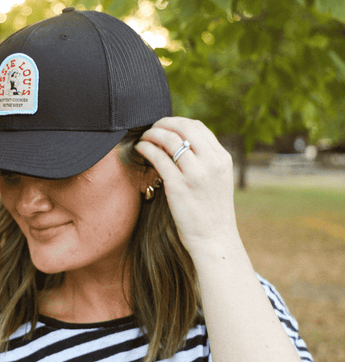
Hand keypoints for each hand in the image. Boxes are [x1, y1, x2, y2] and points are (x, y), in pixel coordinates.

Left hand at [135, 117, 239, 257]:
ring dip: (152, 134)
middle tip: (151, 128)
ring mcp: (196, 174)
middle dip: (163, 123)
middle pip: (183, 127)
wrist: (215, 240)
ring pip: (169, 139)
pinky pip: (158, 157)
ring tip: (144, 138)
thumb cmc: (212, 211)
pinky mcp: (179, 187)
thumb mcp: (217, 179)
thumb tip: (181, 142)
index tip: (165, 126)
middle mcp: (211, 163)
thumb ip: (205, 160)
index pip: (197, 127)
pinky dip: (146, 148)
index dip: (177, 122)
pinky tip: (140, 149)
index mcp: (222, 158)